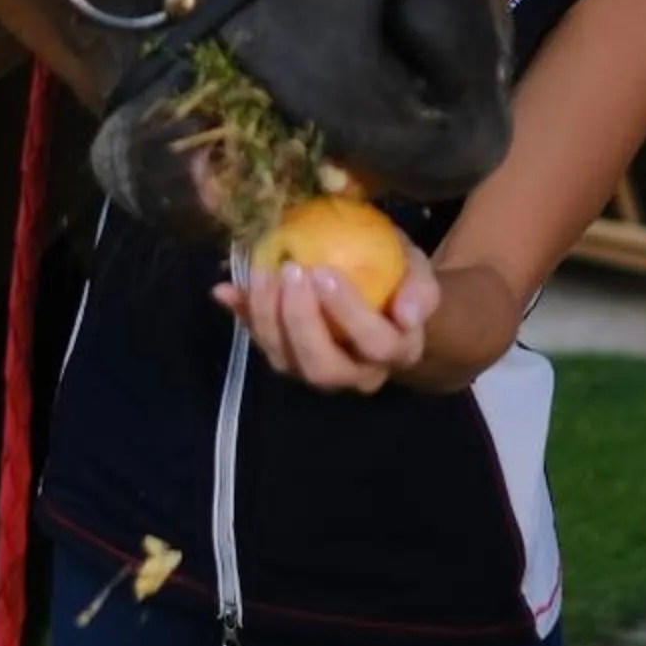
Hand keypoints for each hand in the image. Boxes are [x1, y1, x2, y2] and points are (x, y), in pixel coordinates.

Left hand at [214, 235, 440, 394]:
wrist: (383, 300)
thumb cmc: (400, 279)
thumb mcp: (419, 271)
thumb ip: (420, 288)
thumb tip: (406, 313)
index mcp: (397, 351)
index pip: (376, 344)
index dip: (350, 314)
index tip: (325, 272)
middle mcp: (357, 373)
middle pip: (324, 367)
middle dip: (301, 321)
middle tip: (291, 271)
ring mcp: (318, 370)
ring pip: (288, 362)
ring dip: (268, 319)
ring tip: (262, 272)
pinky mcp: (289, 359)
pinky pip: (262, 345)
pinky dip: (243, 317)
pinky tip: (225, 289)